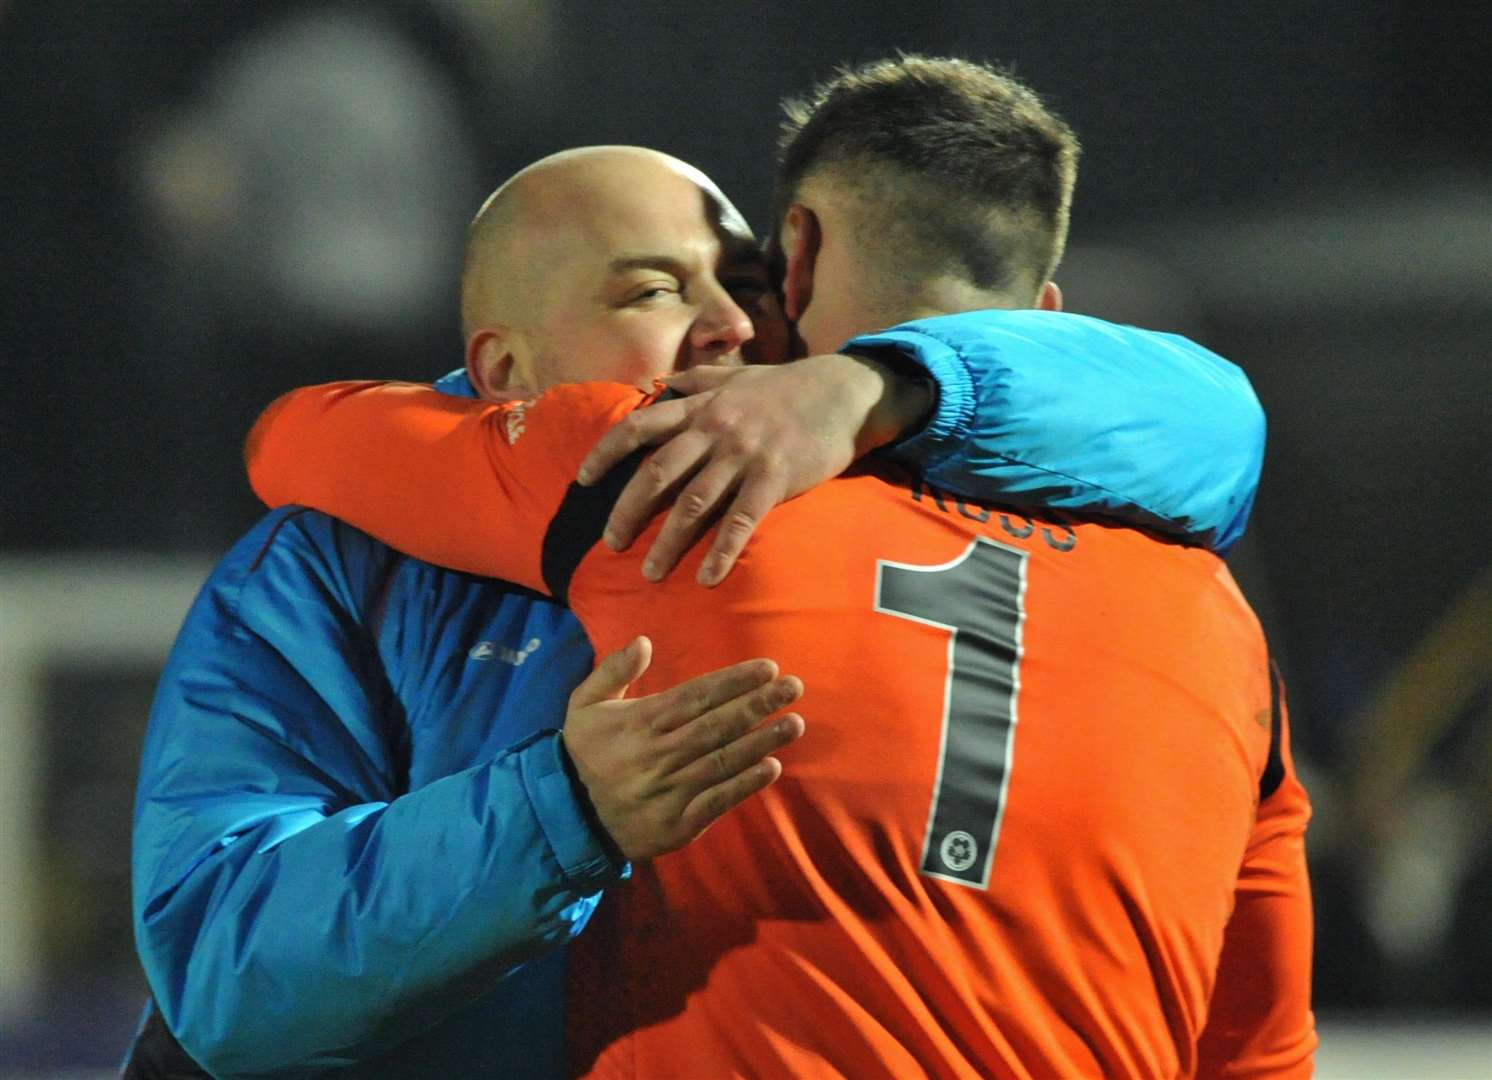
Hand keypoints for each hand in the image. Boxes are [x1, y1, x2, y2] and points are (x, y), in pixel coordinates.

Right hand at [562, 636, 804, 860]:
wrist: (569, 818)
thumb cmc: (584, 753)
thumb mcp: (584, 705)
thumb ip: (612, 671)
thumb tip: (643, 641)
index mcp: (641, 722)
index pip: (698, 696)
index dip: (735, 681)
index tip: (768, 667)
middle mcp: (659, 754)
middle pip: (718, 725)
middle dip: (759, 704)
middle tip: (794, 687)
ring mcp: (670, 790)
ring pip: (724, 760)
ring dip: (763, 741)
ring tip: (794, 723)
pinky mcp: (678, 822)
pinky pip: (718, 800)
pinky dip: (745, 784)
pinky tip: (772, 767)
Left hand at [576, 354, 932, 585]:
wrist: (843, 391)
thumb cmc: (788, 387)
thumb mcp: (737, 375)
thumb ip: (697, 380)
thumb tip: (663, 384)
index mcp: (700, 406)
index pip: (638, 428)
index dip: (605, 453)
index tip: (582, 480)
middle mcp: (714, 429)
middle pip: (657, 473)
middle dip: (628, 511)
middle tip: (611, 544)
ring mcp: (743, 454)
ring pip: (694, 503)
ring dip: (668, 541)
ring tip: (651, 572)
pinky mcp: (774, 477)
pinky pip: (741, 521)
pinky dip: (722, 551)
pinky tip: (706, 578)